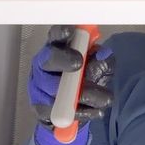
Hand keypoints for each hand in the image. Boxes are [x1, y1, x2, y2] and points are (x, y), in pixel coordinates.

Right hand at [28, 26, 114, 144]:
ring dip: (82, 94)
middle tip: (79, 63)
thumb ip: (102, 60)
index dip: (61, 32)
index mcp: (57, 48)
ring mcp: (39, 88)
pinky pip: (59, 113)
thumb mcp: (98, 66)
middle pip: (48, 60)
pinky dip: (82, 112)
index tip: (71, 31)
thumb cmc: (84, 78)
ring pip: (55, 90)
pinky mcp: (41, 110)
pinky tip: (96, 111)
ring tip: (105, 98)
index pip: (55, 36)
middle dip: (63, 60)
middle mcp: (44, 65)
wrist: (74, 109)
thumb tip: (104, 56)